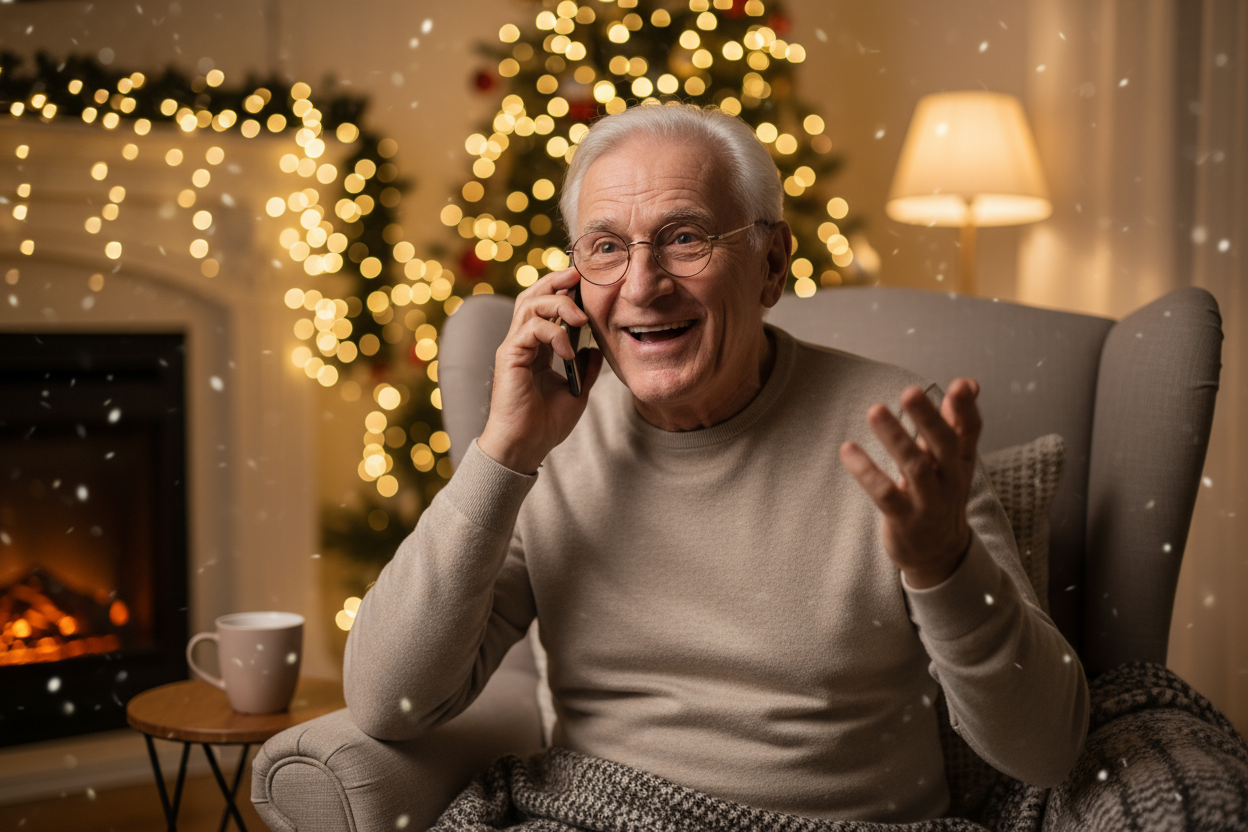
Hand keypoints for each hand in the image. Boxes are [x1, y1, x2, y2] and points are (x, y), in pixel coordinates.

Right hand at [477, 267, 603, 473]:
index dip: (561, 289)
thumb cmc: (545, 424)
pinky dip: (553, 333)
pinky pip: (531, 329)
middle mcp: (522, 342)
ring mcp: (513, 347)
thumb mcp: (576, 392)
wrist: (526, 447)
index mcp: (536, 348)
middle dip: (555, 281)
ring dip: (559, 305)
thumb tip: (596, 348)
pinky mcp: (509, 357)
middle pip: (532, 295)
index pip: (544, 306)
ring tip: (581, 318)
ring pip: (530, 305)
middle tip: (578, 275)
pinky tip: (567, 350)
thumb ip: (585, 368)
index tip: (583, 281)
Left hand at [839, 378, 982, 588]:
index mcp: (960, 462)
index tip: (962, 385)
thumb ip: (955, 422)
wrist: (939, 555)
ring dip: (895, 438)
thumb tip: (969, 382)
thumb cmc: (940, 496)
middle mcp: (949, 480)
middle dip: (929, 418)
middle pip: (944, 445)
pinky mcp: (904, 519)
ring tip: (875, 410)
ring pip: (914, 467)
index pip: (970, 432)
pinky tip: (847, 449)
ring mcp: (928, 502)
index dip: (967, 409)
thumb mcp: (952, 461)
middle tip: (910, 391)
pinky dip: (866, 471)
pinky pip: (884, 493)